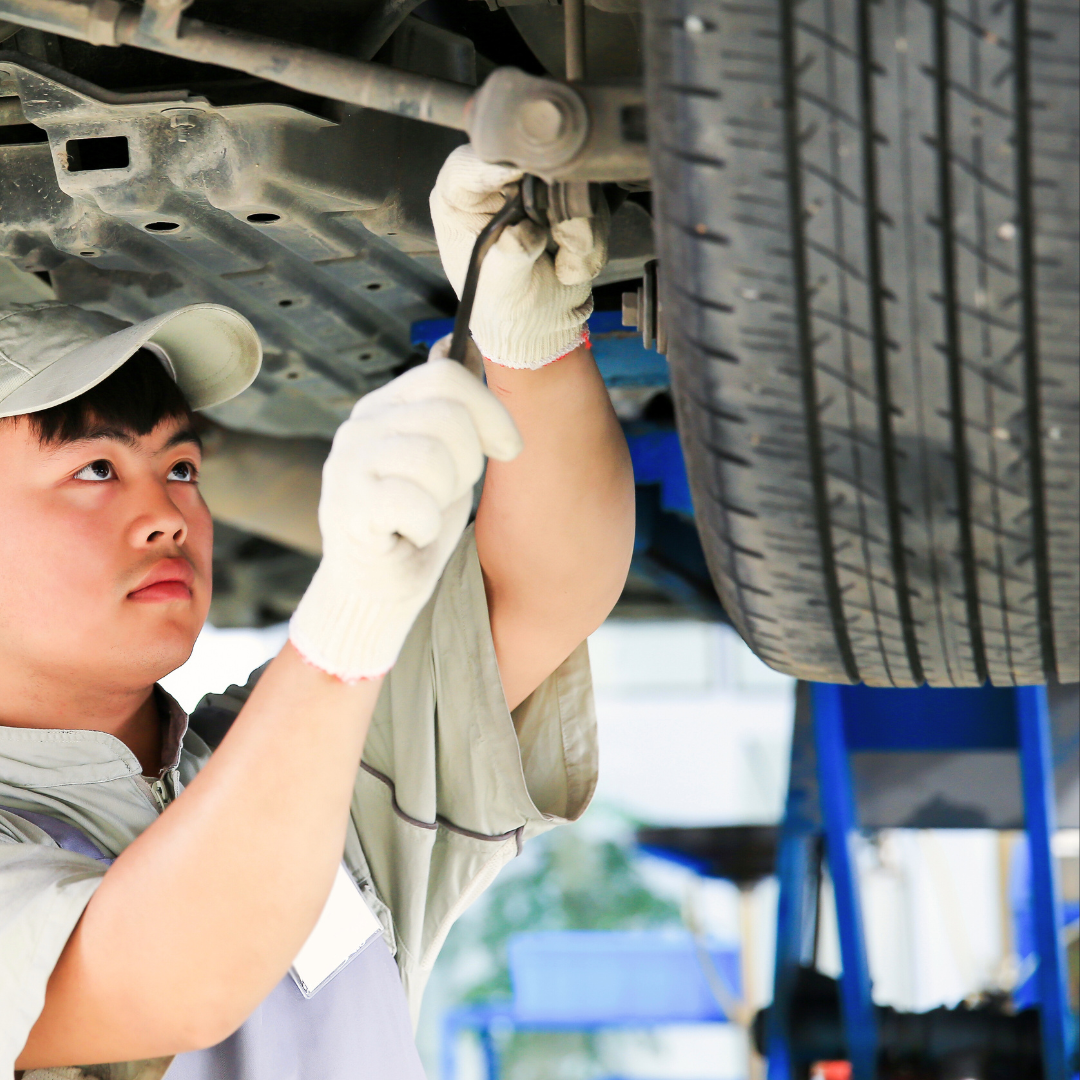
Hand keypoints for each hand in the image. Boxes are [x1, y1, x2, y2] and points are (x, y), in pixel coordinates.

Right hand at [289, 360, 521, 680]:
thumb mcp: (447, 453)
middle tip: (448, 493)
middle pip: (447, 415)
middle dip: (469, 462)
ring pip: (433, 457)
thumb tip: (457, 342)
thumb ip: (453, 404)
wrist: (378, 585)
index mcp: (388, 404)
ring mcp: (348, 463)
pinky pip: (413, 501)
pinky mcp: (346, 506)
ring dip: (444, 496)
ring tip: (424, 512)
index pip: (447, 374)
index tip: (507, 448)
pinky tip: (410, 533)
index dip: (490, 411)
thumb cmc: (415, 519)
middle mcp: (362, 424)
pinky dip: (424, 526)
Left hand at [429, 144, 608, 369]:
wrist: (541, 329)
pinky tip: (569, 266)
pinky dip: (590, 244)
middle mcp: (496, 188)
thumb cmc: (505, 312)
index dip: (497, 165)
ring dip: (576, 233)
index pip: (471, 163)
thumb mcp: (501, 289)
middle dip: (553, 208)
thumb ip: (510, 256)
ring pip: (572, 186)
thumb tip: (523, 233)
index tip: (521, 174)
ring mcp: (535, 191)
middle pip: (532, 163)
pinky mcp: (570, 201)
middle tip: (558, 242)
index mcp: (460, 201)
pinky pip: (595, 208)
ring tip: (561, 265)